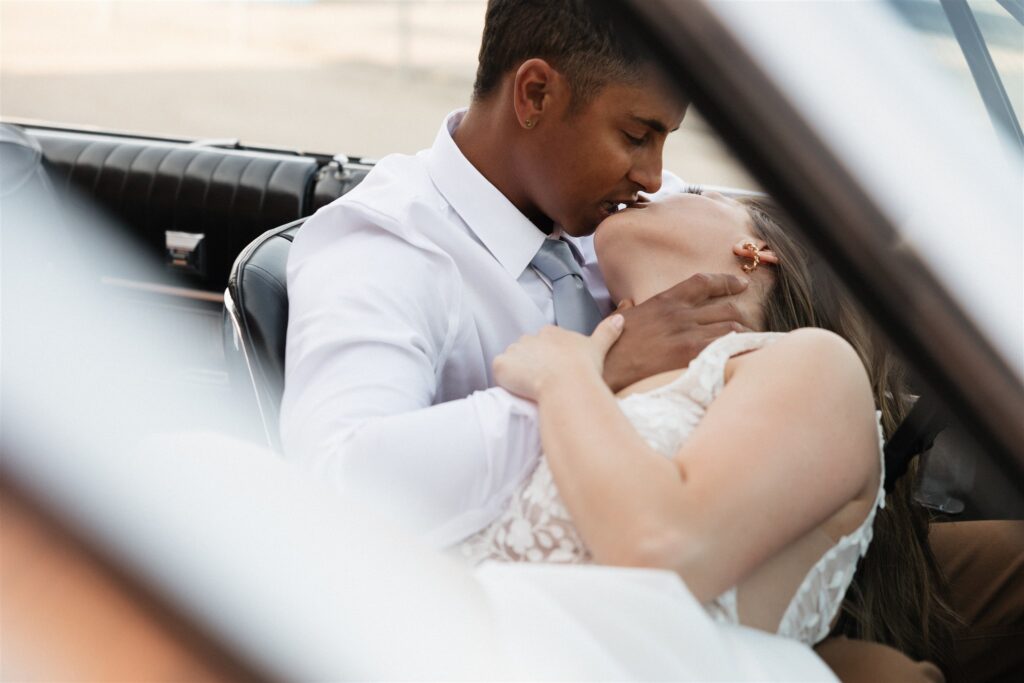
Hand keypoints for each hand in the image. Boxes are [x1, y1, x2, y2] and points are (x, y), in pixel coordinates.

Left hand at [493, 315, 625, 401]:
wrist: (566, 383)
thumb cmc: (584, 368)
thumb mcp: (598, 347)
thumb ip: (607, 331)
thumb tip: (621, 318)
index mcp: (551, 333)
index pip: (544, 342)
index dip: (548, 358)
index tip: (555, 371)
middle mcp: (530, 337)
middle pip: (526, 350)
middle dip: (532, 364)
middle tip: (544, 382)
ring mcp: (514, 350)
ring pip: (512, 360)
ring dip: (518, 372)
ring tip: (532, 388)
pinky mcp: (501, 365)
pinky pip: (500, 371)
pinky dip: (505, 379)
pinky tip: (518, 389)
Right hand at [603, 273, 752, 391]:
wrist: (606, 370)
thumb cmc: (608, 348)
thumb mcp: (615, 320)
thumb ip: (627, 310)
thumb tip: (627, 304)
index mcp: (663, 301)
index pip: (703, 282)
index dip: (726, 282)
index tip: (740, 284)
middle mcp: (680, 314)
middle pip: (725, 307)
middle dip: (740, 314)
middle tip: (749, 322)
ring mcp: (688, 335)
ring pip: (732, 328)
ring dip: (743, 335)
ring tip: (749, 342)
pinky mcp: (693, 356)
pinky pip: (729, 348)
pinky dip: (741, 350)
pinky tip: (745, 355)